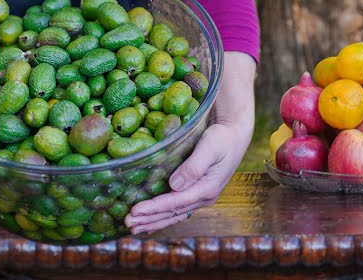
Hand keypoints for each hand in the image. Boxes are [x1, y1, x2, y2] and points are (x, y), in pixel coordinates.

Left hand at [124, 52, 256, 234]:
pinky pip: (176, 209)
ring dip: (152, 222)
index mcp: (207, 189)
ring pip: (173, 214)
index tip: (135, 212)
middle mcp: (204, 197)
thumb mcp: (210, 147)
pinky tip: (148, 221)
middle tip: (127, 224)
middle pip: (172, 213)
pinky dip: (161, 216)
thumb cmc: (222, 137)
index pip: (175, 202)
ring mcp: (200, 197)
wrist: (234, 135)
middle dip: (149, 219)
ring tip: (133, 228)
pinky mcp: (196, 193)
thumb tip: (174, 185)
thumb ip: (193, 166)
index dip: (154, 208)